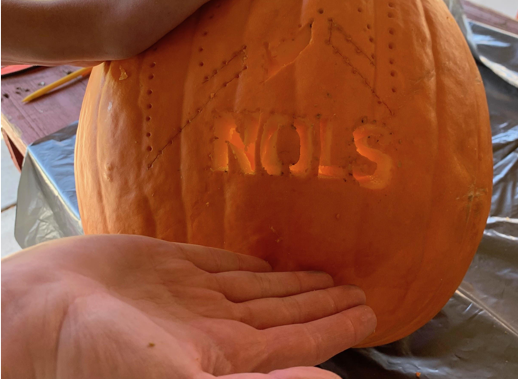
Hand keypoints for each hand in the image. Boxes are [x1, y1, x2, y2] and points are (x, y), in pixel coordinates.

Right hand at [0, 235, 375, 378]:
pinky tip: (266, 261)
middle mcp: (213, 325)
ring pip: (257, 287)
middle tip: (356, 290)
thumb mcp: (183, 378)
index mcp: (224, 356)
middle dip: (321, 303)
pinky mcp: (167, 264)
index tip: (367, 311)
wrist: (40, 315)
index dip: (333, 329)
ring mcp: (190, 295)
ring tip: (325, 274)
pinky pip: (219, 261)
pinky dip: (246, 262)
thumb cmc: (101, 356)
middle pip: (282, 313)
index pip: (296, 342)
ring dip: (292, 282)